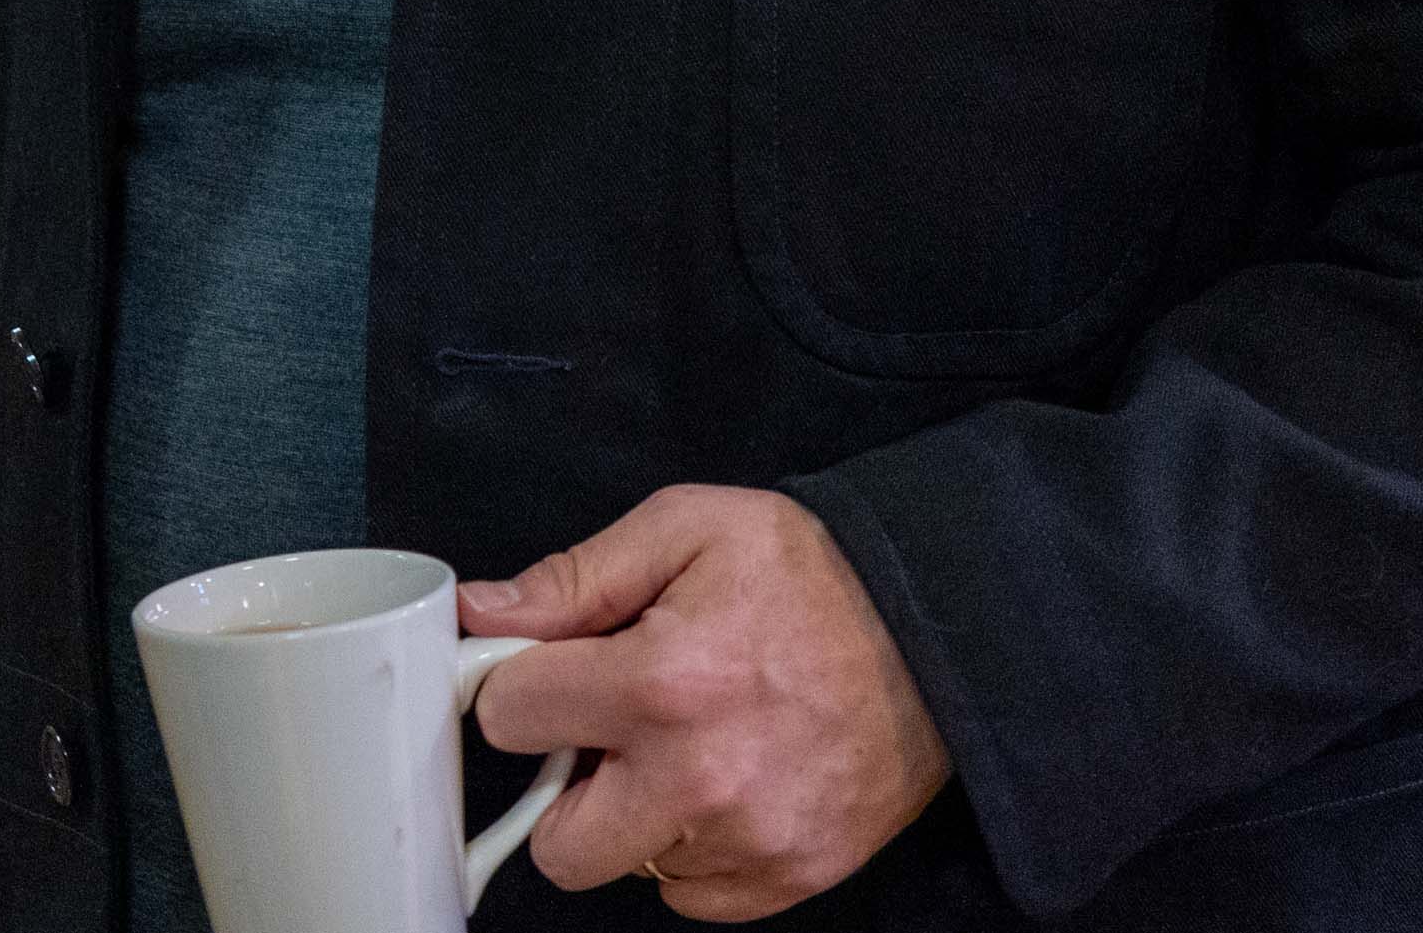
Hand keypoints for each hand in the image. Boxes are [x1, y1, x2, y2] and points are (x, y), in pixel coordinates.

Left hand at [463, 487, 947, 919]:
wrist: (940, 633)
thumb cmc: (815, 575)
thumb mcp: (687, 529)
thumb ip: (574, 579)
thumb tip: (482, 612)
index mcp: (662, 682)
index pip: (510, 719)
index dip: (519, 687)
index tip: (547, 674)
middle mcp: (701, 778)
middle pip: (557, 842)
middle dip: (565, 785)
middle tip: (608, 730)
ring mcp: (750, 840)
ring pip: (628, 864)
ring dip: (637, 813)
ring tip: (688, 741)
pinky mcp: (790, 875)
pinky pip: (692, 893)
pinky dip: (693, 847)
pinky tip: (725, 781)